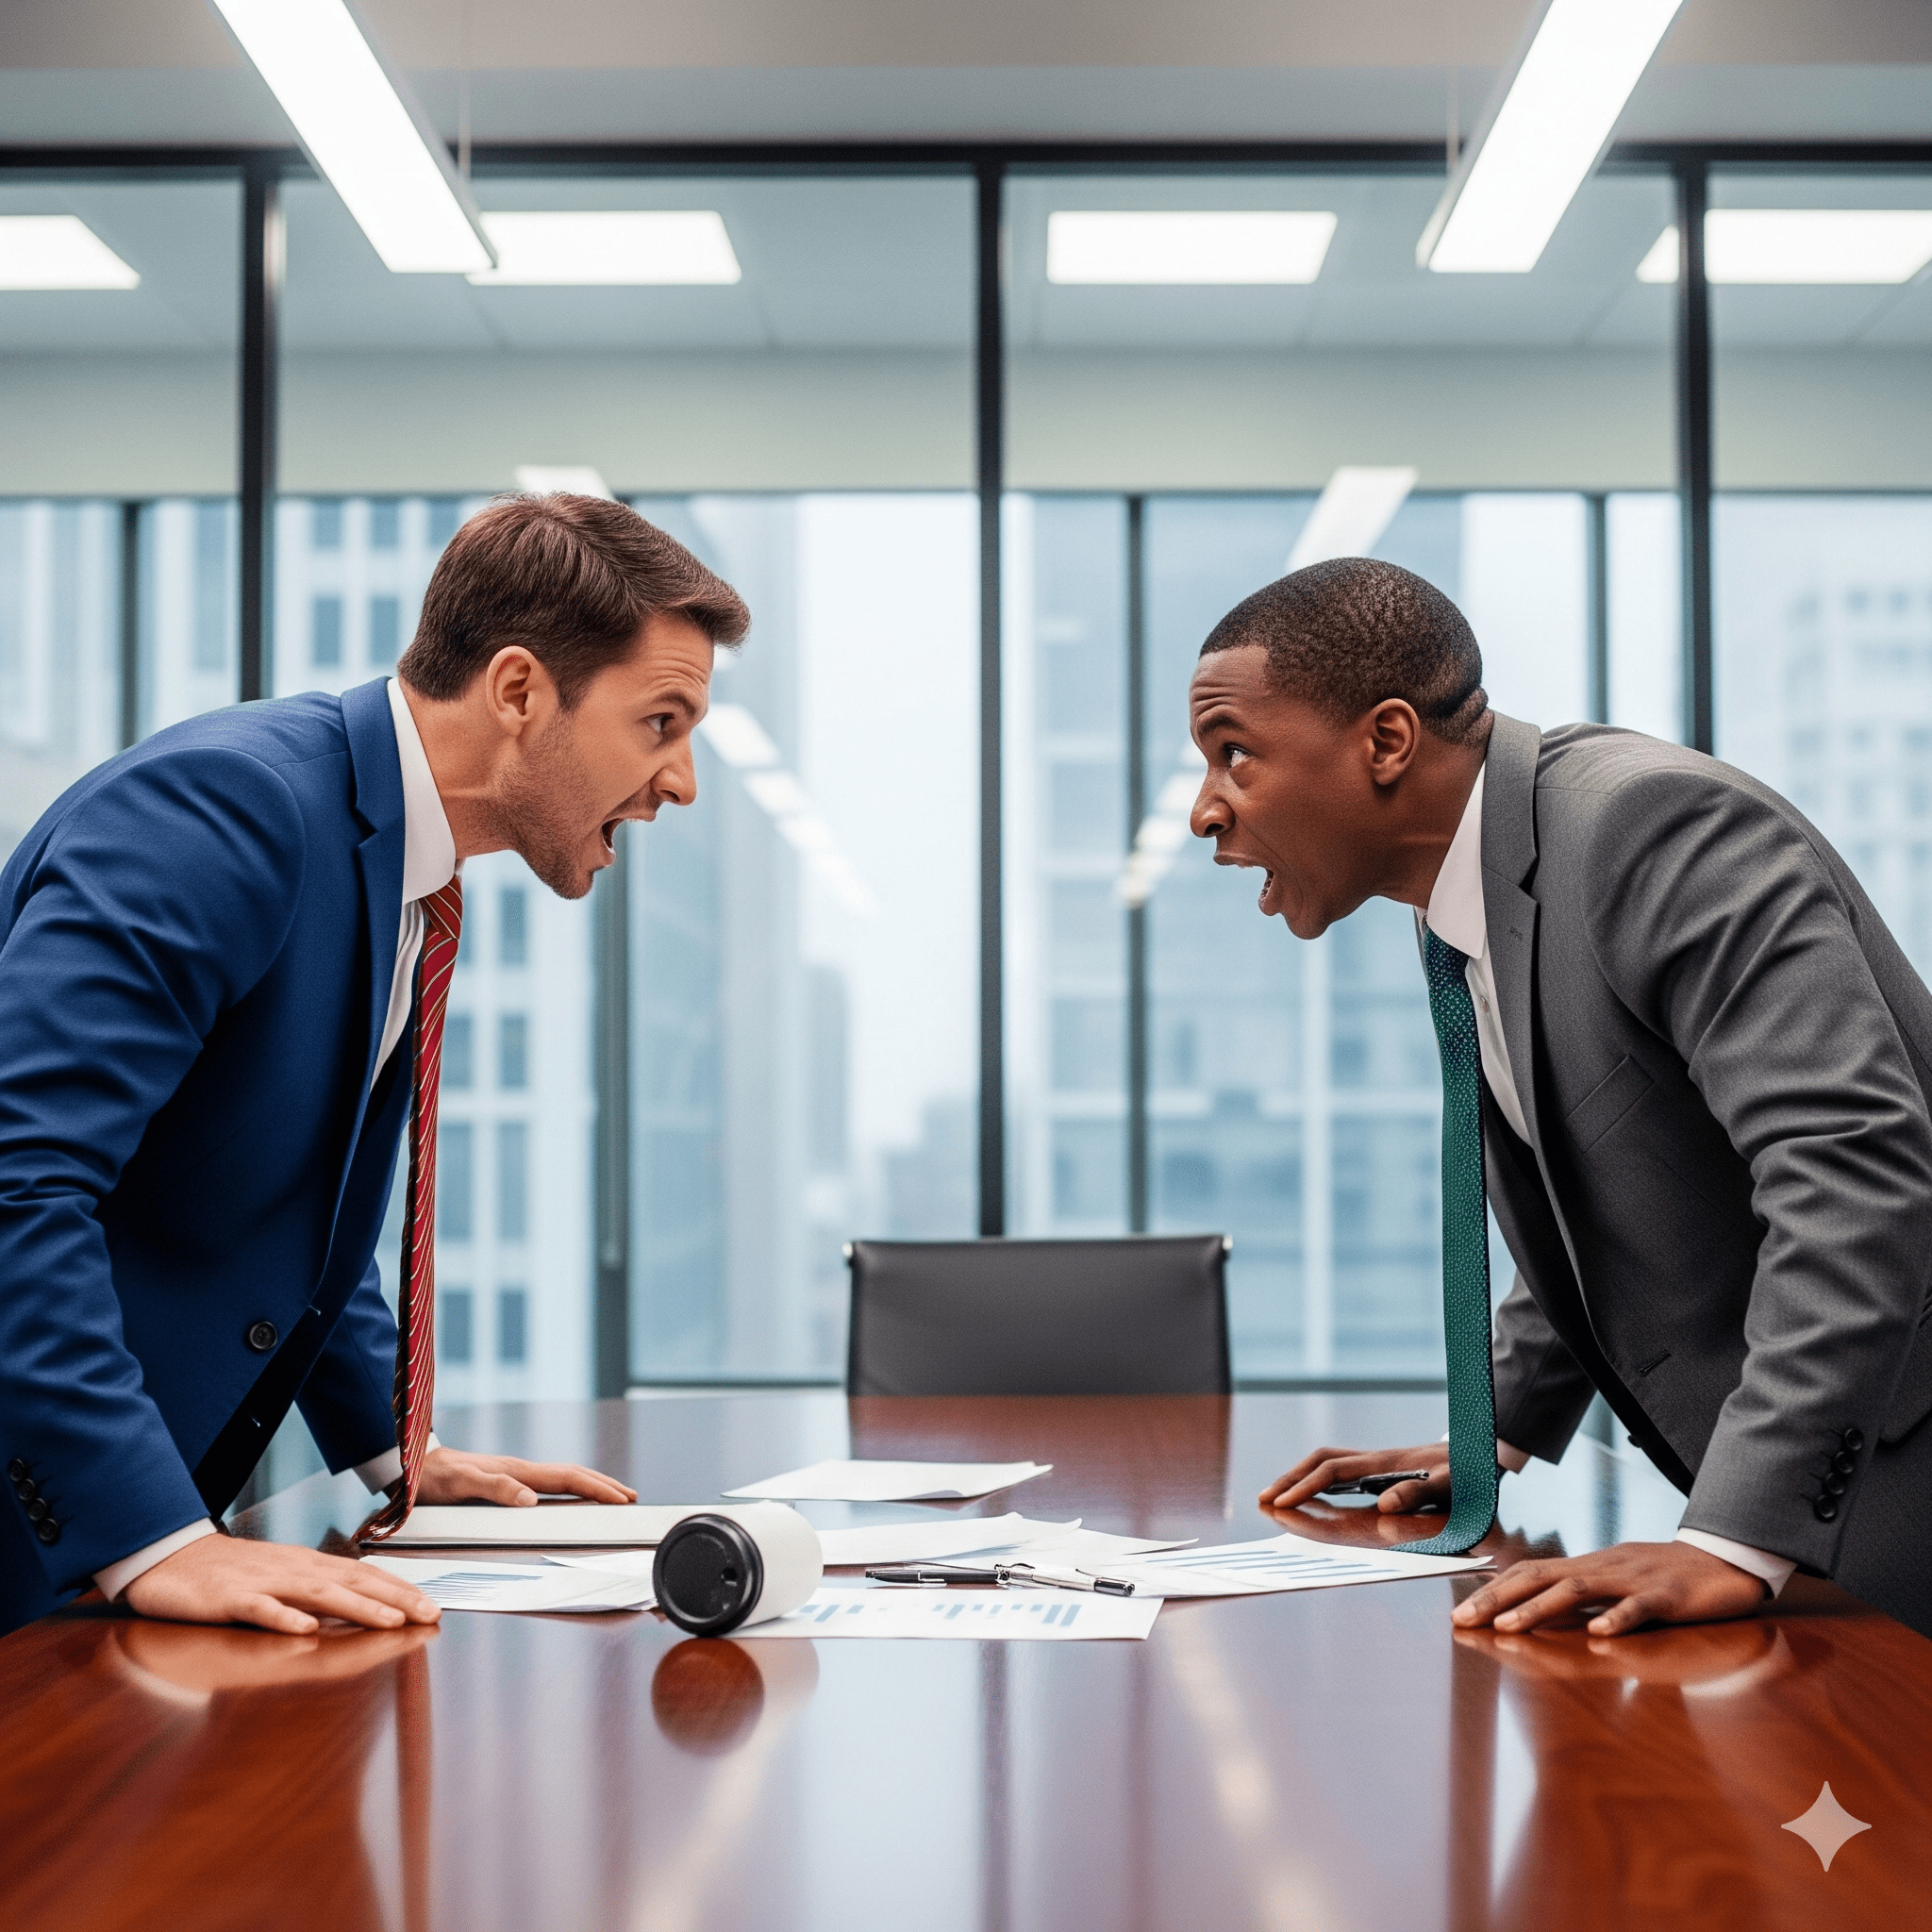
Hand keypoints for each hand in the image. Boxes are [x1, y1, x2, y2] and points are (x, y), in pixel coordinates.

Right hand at [122, 1533, 441, 1635]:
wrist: (169, 1558)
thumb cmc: (228, 1572)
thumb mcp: (278, 1578)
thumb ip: (315, 1590)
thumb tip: (360, 1606)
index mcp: (306, 1565)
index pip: (363, 1575)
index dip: (399, 1590)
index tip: (432, 1606)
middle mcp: (293, 1569)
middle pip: (352, 1582)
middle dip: (395, 1599)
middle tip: (431, 1615)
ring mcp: (262, 1582)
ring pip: (317, 1593)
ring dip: (357, 1608)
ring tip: (390, 1622)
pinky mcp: (228, 1598)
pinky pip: (259, 1609)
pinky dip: (284, 1618)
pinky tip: (307, 1629)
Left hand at [413, 1446, 636, 1507]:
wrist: (411, 1464)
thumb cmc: (434, 1478)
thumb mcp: (461, 1485)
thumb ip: (495, 1489)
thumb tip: (532, 1500)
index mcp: (517, 1471)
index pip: (568, 1478)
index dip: (597, 1488)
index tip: (622, 1498)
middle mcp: (521, 1470)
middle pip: (573, 1475)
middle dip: (604, 1485)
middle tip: (631, 1497)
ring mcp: (515, 1474)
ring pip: (563, 1478)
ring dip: (590, 1486)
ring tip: (611, 1495)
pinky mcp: (505, 1481)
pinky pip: (548, 1485)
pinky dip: (570, 1490)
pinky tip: (569, 1498)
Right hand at [1259, 1442, 1450, 1514]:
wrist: (1484, 1454)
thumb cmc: (1469, 1475)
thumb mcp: (1451, 1486)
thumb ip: (1419, 1493)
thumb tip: (1383, 1506)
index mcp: (1384, 1464)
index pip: (1332, 1471)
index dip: (1304, 1487)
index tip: (1281, 1504)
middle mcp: (1375, 1459)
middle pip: (1320, 1461)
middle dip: (1289, 1479)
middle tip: (1262, 1499)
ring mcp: (1377, 1463)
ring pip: (1327, 1462)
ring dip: (1299, 1476)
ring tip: (1278, 1496)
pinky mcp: (1382, 1470)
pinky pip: (1340, 1470)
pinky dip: (1317, 1479)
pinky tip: (1313, 1494)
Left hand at [1451, 1540, 1769, 1636]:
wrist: (1725, 1559)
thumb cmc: (1668, 1575)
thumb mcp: (1619, 1582)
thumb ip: (1585, 1595)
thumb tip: (1541, 1609)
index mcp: (1590, 1567)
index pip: (1531, 1574)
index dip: (1494, 1592)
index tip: (1462, 1613)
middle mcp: (1603, 1568)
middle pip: (1541, 1578)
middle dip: (1499, 1599)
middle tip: (1463, 1619)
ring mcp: (1634, 1580)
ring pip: (1580, 1591)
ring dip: (1540, 1609)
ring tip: (1509, 1625)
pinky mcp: (1668, 1596)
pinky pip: (1641, 1608)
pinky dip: (1619, 1619)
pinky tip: (1601, 1634)